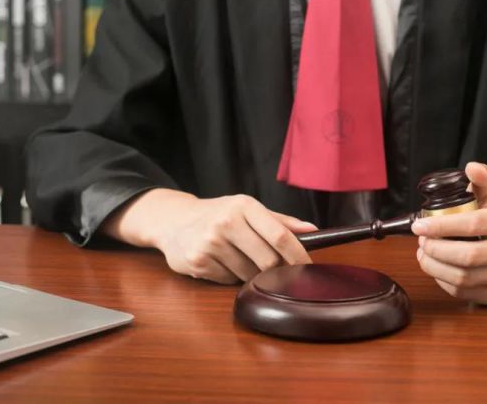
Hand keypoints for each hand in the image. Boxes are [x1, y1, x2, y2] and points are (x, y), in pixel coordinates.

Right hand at [102, 189, 317, 283]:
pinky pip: (229, 280)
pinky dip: (232, 277)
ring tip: (242, 260)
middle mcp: (226, 222)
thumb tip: (313, 231)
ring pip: (249, 274)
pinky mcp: (198, 261)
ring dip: (253, 274)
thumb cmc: (218, 214)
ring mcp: (210, 243)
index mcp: (243, 206)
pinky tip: (223, 263)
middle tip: (278, 270)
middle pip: (268, 260)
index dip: (298, 255)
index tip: (308, 266)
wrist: (173, 220)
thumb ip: (280, 221)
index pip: (280, 235)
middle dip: (277, 270)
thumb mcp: (247, 209)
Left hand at [411, 162, 486, 304]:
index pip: (473, 225)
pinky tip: (435, 267)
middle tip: (422, 242)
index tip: (419, 226)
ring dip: (435, 267)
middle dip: (436, 249)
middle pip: (468, 256)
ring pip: (462, 278)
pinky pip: (462, 293)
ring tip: (424, 254)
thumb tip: (471, 167)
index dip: (442, 226)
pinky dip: (442, 281)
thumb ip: (482, 179)